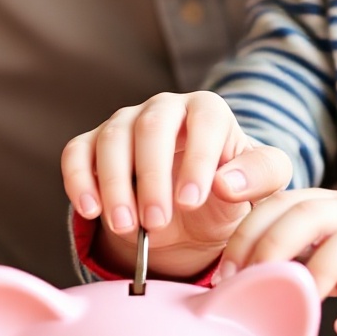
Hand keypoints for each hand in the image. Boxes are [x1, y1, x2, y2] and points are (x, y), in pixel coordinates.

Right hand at [62, 91, 292, 279]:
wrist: (191, 212)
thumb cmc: (227, 192)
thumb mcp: (259, 188)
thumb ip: (259, 178)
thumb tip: (225, 183)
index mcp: (208, 111)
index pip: (204, 120)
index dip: (196, 158)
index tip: (192, 202)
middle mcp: (164, 108)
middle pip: (151, 126)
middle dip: (151, 176)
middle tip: (156, 221)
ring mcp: (125, 123)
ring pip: (112, 139)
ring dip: (114, 185)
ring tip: (126, 226)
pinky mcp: (93, 143)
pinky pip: (77, 152)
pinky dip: (78, 180)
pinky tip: (90, 210)